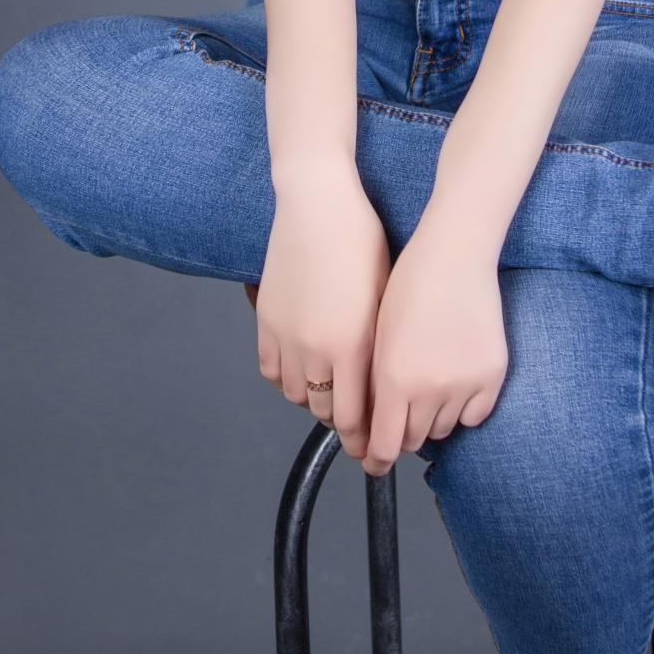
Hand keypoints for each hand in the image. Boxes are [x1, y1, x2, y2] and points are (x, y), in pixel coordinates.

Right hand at [251, 157, 392, 462]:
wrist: (317, 203)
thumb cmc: (362, 241)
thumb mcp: (386, 296)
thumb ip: (382, 346)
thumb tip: (387, 383)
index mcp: (354, 345)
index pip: (355, 417)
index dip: (364, 440)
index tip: (373, 450)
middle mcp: (317, 349)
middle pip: (325, 412)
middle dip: (342, 423)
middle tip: (355, 424)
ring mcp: (286, 336)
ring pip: (297, 395)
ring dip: (314, 399)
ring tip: (330, 391)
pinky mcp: (266, 321)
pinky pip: (272, 370)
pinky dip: (288, 378)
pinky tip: (303, 369)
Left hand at [362, 218, 507, 477]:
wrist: (454, 255)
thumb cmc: (409, 287)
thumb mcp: (379, 339)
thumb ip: (377, 386)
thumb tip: (376, 426)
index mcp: (394, 379)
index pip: (385, 446)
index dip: (376, 460)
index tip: (373, 462)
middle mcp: (430, 389)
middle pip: (413, 440)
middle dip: (402, 432)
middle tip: (400, 415)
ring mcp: (465, 384)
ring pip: (443, 428)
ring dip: (432, 417)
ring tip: (429, 384)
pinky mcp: (492, 376)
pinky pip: (475, 416)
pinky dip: (463, 408)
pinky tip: (455, 381)